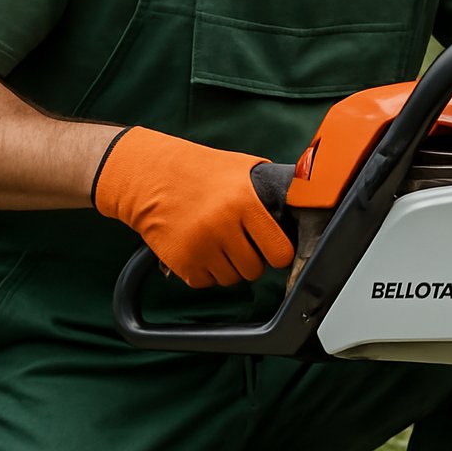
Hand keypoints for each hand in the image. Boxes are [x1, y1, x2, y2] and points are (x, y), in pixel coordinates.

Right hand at [92, 127, 294, 287]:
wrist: (150, 175)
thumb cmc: (199, 169)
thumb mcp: (241, 168)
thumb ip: (270, 187)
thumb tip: (302, 199)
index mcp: (244, 202)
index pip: (279, 251)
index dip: (279, 253)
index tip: (275, 251)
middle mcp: (223, 226)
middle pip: (254, 269)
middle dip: (251, 260)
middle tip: (241, 243)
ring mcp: (200, 246)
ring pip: (230, 279)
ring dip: (228, 266)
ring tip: (218, 242)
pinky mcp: (180, 261)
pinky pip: (205, 282)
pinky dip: (205, 272)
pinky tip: (200, 248)